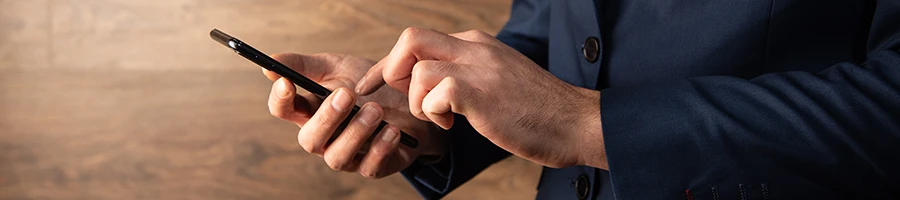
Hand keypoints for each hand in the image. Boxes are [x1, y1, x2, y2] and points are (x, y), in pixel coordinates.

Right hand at [264, 53, 445, 177]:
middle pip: (309, 139)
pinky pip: (369, 167)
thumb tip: (270, 63)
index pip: (282, 110)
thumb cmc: (370, 85)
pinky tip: (392, 130)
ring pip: (337, 157)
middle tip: (346, 94)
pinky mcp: (373, 166)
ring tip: (375, 109)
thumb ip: (304, 65)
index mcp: (310, 110)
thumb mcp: (338, 66)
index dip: (280, 99)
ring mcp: (347, 154)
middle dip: (326, 117)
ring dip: (355, 132)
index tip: (287, 82)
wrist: (411, 99)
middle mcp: (324, 137)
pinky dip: (380, 148)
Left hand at [355, 28, 604, 168]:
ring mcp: (478, 68)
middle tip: (408, 100)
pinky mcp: (479, 93)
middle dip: (392, 71)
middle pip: (410, 38)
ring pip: (416, 67)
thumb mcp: (499, 81)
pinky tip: (455, 125)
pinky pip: (433, 93)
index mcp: (477, 44)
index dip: (390, 63)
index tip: (377, 85)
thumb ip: (469, 75)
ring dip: (416, 100)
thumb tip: (434, 88)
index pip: (418, 40)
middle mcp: (475, 48)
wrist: (576, 122)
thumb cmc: (539, 111)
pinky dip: (432, 113)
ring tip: (441, 118)